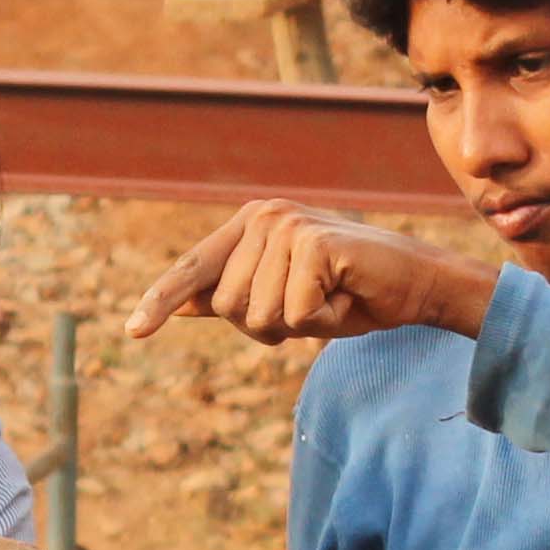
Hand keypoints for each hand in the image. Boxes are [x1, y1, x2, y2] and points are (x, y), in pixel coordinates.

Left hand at [123, 201, 496, 347]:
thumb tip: (179, 305)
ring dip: (299, 325)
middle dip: (270, 326)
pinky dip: (324, 321)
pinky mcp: (314, 245)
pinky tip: (346, 296)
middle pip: (229, 307)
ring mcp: (288, 227)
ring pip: (259, 316)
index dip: (162, 301)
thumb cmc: (350, 293)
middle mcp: (264, 217)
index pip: (194, 269)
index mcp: (250, 224)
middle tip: (314, 304)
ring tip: (331, 298)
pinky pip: (294, 315)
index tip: (132, 333)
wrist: (416, 284)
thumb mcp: (283, 299)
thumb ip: (232, 296)